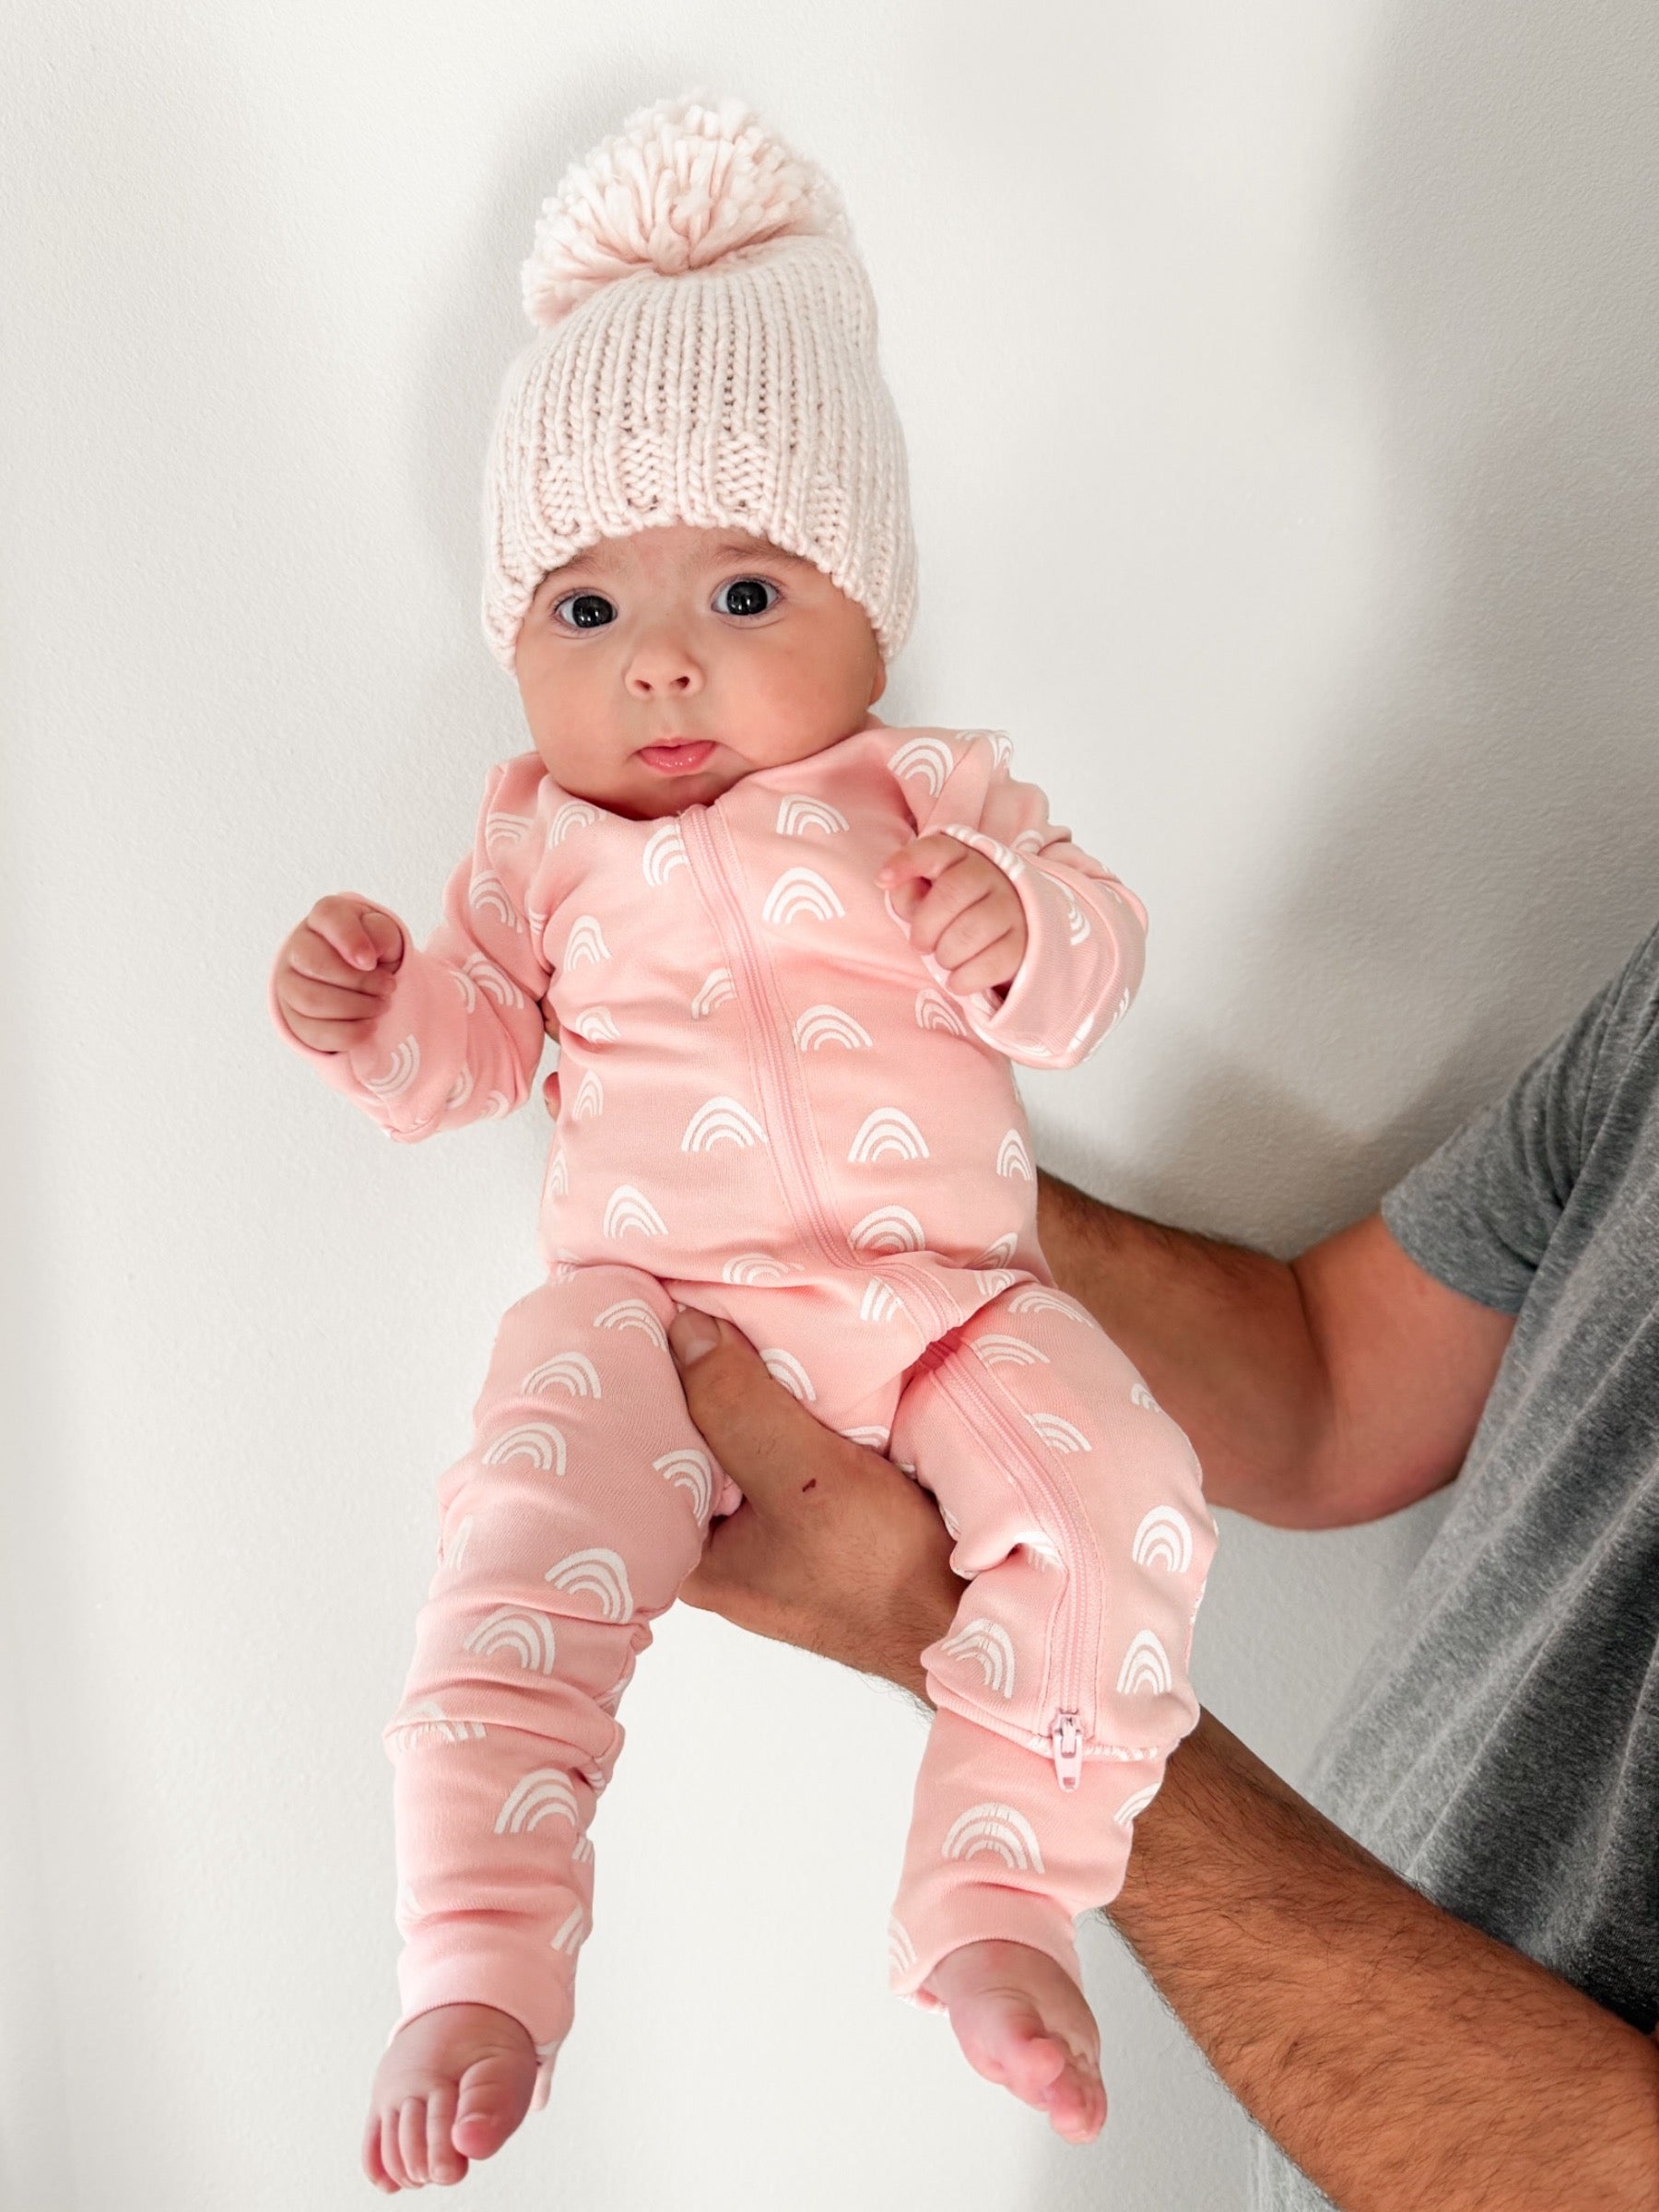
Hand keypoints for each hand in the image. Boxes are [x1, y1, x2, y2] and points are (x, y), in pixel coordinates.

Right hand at [273, 893, 405, 1053]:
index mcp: (325, 916)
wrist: (365, 981)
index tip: (371, 962)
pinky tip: (370, 1026)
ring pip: (311, 1001)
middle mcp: (299, 947)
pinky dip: (349, 1033)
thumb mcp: (387, 937)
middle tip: (389, 987)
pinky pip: (314, 1031)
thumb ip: (383, 933)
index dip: (350, 940)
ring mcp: (290, 983)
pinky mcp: (294, 1018)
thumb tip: (372, 949)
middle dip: (360, 982)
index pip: (328, 917)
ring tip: (381, 1005)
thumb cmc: (375, 951)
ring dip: (356, 1008)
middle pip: (315, 964)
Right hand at [361, 2000, 538, 2192]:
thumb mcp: (506, 2070)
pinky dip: (381, 2171)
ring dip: (412, 2172)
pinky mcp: (380, 2100)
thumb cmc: (491, 2051)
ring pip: (392, 2154)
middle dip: (433, 2167)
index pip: (437, 2130)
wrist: (463, 2010)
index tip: (453, 2170)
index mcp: (446, 2070)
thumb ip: (492, 2107)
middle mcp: (411, 2081)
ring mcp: (391, 2091)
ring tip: (436, 2165)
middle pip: (412, 2151)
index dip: (445, 2159)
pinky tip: (396, 2183)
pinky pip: (371, 2144)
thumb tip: (466, 2144)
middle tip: (452, 2165)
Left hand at [667, 1309, 964, 1696]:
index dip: (648, 1380)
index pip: (644, 1449)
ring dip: (751, 1390)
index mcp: (685, 1555)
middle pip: (694, 1440)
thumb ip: (738, 1406)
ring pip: (740, 1439)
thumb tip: (684, 1327)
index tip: (655, 1315)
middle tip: (704, 1304)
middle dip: (702, 1378)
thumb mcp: (804, 1477)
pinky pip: (783, 1448)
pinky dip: (789, 1409)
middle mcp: (714, 1547)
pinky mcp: (812, 1518)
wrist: (968, 1617)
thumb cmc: (882, 1572)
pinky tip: (796, 1372)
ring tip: (744, 1322)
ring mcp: (765, 1534)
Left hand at [876, 833, 1026, 995]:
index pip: (934, 850)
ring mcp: (1011, 908)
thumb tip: (890, 884)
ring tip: (944, 958)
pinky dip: (964, 979)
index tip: (882, 880)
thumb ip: (908, 889)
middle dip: (925, 928)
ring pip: (970, 932)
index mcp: (961, 857)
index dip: (906, 862)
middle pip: (951, 894)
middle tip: (921, 944)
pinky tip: (957, 979)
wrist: (1012, 930)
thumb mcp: (929, 895)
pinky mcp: (1023, 942)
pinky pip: (990, 964)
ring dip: (945, 955)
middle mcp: (991, 875)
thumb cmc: (956, 912)